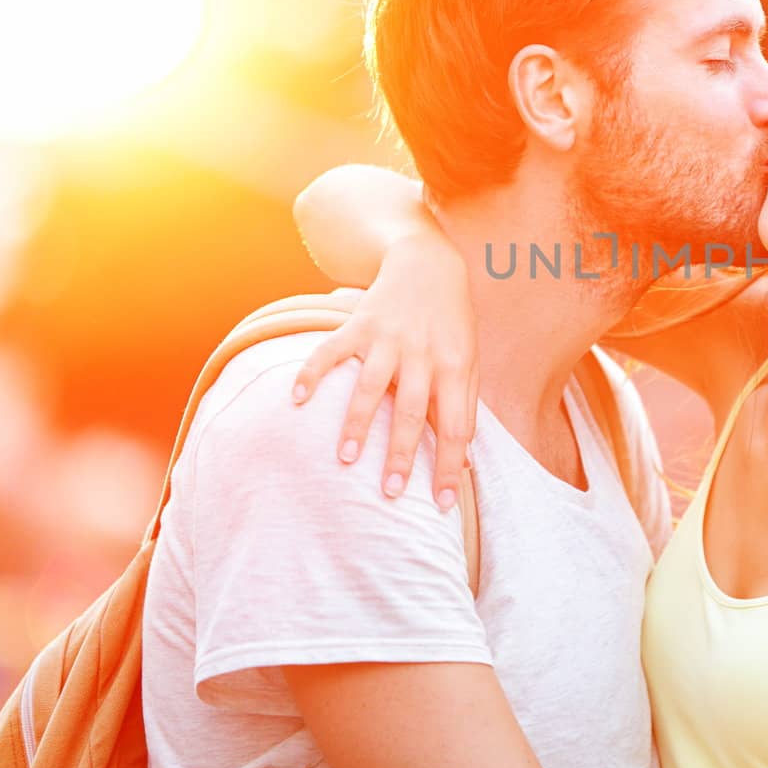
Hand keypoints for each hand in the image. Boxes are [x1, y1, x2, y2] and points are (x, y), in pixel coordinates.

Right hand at [292, 233, 477, 510]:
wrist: (429, 263)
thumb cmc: (452, 323)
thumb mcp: (469, 359)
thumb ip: (464, 405)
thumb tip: (464, 459)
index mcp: (455, 366)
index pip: (456, 426)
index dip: (448, 466)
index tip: (440, 504)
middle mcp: (422, 354)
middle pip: (411, 412)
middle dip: (400, 455)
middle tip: (389, 494)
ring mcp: (388, 338)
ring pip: (370, 386)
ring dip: (356, 424)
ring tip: (345, 459)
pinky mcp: (358, 324)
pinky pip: (331, 350)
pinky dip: (312, 373)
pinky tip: (298, 399)